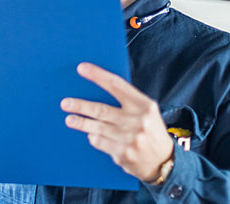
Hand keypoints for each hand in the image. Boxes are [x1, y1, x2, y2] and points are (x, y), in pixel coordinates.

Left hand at [60, 62, 173, 182]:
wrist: (164, 161)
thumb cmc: (150, 130)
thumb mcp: (146, 111)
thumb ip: (126, 100)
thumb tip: (97, 87)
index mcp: (144, 105)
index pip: (116, 85)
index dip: (98, 75)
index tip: (82, 68)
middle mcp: (138, 120)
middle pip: (101, 110)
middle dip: (80, 106)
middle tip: (65, 103)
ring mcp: (130, 139)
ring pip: (97, 127)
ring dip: (80, 123)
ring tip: (69, 119)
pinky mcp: (123, 154)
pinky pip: (100, 142)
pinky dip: (93, 137)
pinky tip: (90, 134)